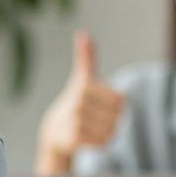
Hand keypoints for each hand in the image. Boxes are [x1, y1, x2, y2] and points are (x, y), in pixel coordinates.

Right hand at [35, 31, 123, 174]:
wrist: (54, 131)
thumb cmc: (75, 102)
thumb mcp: (82, 78)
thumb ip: (86, 58)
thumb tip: (83, 33)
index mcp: (86, 86)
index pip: (122, 100)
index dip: (116, 105)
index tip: (101, 103)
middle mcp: (79, 102)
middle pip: (118, 116)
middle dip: (111, 120)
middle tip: (95, 117)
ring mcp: (76, 121)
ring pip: (112, 130)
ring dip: (106, 132)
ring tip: (91, 127)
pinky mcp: (74, 139)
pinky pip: (103, 143)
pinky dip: (100, 143)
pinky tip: (88, 137)